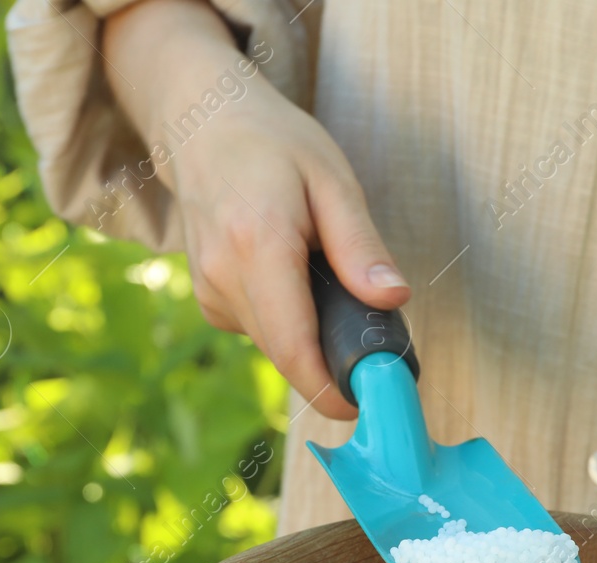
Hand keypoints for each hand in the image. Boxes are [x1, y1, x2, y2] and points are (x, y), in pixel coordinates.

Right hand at [103, 0, 407, 418]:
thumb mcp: (333, 181)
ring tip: (333, 285)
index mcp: (258, 243)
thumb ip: (361, 245)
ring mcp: (208, 290)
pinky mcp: (209, 300)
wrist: (203, 123)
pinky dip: (292, 321)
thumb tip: (393, 299)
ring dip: (314, 337)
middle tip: (378, 349)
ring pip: (276, 346)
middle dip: (334, 364)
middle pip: (287, 354)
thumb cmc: (275, 145)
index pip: (294, 345)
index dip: (331, 388)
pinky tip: (297, 280)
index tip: (369, 405)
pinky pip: (263, 331)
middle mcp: (223, 275)